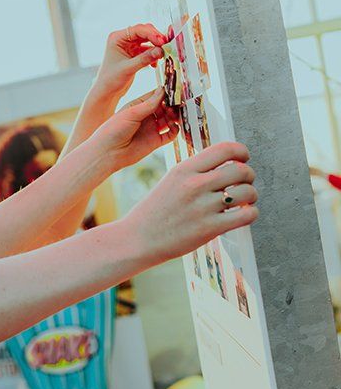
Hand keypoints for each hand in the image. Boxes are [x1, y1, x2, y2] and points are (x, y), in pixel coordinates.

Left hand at [88, 88, 178, 171]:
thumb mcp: (131, 113)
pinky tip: (174, 126)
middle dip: (172, 105)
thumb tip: (163, 90)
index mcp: (138, 106)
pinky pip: (170, 134)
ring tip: (175, 115)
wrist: (108, 153)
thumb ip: (149, 104)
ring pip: (170, 119)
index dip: (166, 93)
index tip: (175, 90)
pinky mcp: (155, 141)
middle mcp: (146, 117)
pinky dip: (175, 129)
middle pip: (165, 107)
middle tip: (178, 104)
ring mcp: (151, 129)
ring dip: (175, 116)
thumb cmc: (113, 131)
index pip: (156, 96)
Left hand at [93, 24, 168, 103]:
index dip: (152, 34)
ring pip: (147, 40)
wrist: (107, 92)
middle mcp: (122, 39)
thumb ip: (144, 59)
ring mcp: (128, 46)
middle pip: (144, 32)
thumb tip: (160, 50)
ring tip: (162, 55)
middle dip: (156, 39)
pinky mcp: (133, 53)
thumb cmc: (110, 80)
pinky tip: (155, 64)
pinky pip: (147, 49)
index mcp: (117, 38)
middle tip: (166, 46)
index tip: (163, 41)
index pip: (138, 30)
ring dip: (156, 47)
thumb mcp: (128, 68)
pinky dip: (153, 55)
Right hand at [126, 142, 257, 263]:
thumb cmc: (153, 212)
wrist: (137, 239)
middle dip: (248, 175)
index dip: (241, 152)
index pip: (225, 149)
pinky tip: (241, 215)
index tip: (243, 158)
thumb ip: (195, 172)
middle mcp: (194, 185)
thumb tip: (226, 166)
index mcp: (184, 169)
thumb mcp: (169, 181)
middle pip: (241, 170)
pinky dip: (250, 213)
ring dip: (251, 195)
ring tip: (243, 201)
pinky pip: (246, 215)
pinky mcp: (209, 228)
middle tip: (244, 183)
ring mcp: (202, 207)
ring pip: (247, 192)